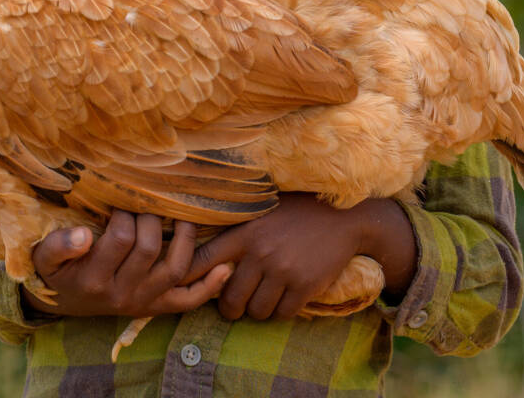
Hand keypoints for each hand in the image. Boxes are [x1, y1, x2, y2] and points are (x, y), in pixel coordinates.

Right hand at [23, 211, 232, 317]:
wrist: (60, 302)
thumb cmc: (55, 271)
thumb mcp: (44, 258)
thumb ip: (58, 245)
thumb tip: (84, 234)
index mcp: (94, 278)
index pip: (120, 237)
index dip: (124, 213)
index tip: (121, 200)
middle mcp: (122, 294)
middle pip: (148, 249)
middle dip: (150, 217)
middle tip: (147, 202)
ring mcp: (142, 302)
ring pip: (174, 269)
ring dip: (184, 239)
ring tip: (183, 215)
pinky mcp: (155, 308)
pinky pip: (187, 301)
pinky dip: (209, 286)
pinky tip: (224, 266)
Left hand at [182, 194, 415, 321]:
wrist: (344, 218)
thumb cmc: (299, 212)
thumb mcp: (263, 210)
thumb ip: (238, 229)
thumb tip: (202, 243)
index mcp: (245, 233)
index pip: (203, 259)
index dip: (188, 277)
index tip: (179, 286)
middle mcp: (260, 253)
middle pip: (229, 299)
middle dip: (230, 307)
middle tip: (236, 304)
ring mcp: (282, 271)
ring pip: (256, 311)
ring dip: (258, 310)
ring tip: (263, 298)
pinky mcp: (304, 286)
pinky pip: (282, 314)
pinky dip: (281, 312)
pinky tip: (284, 298)